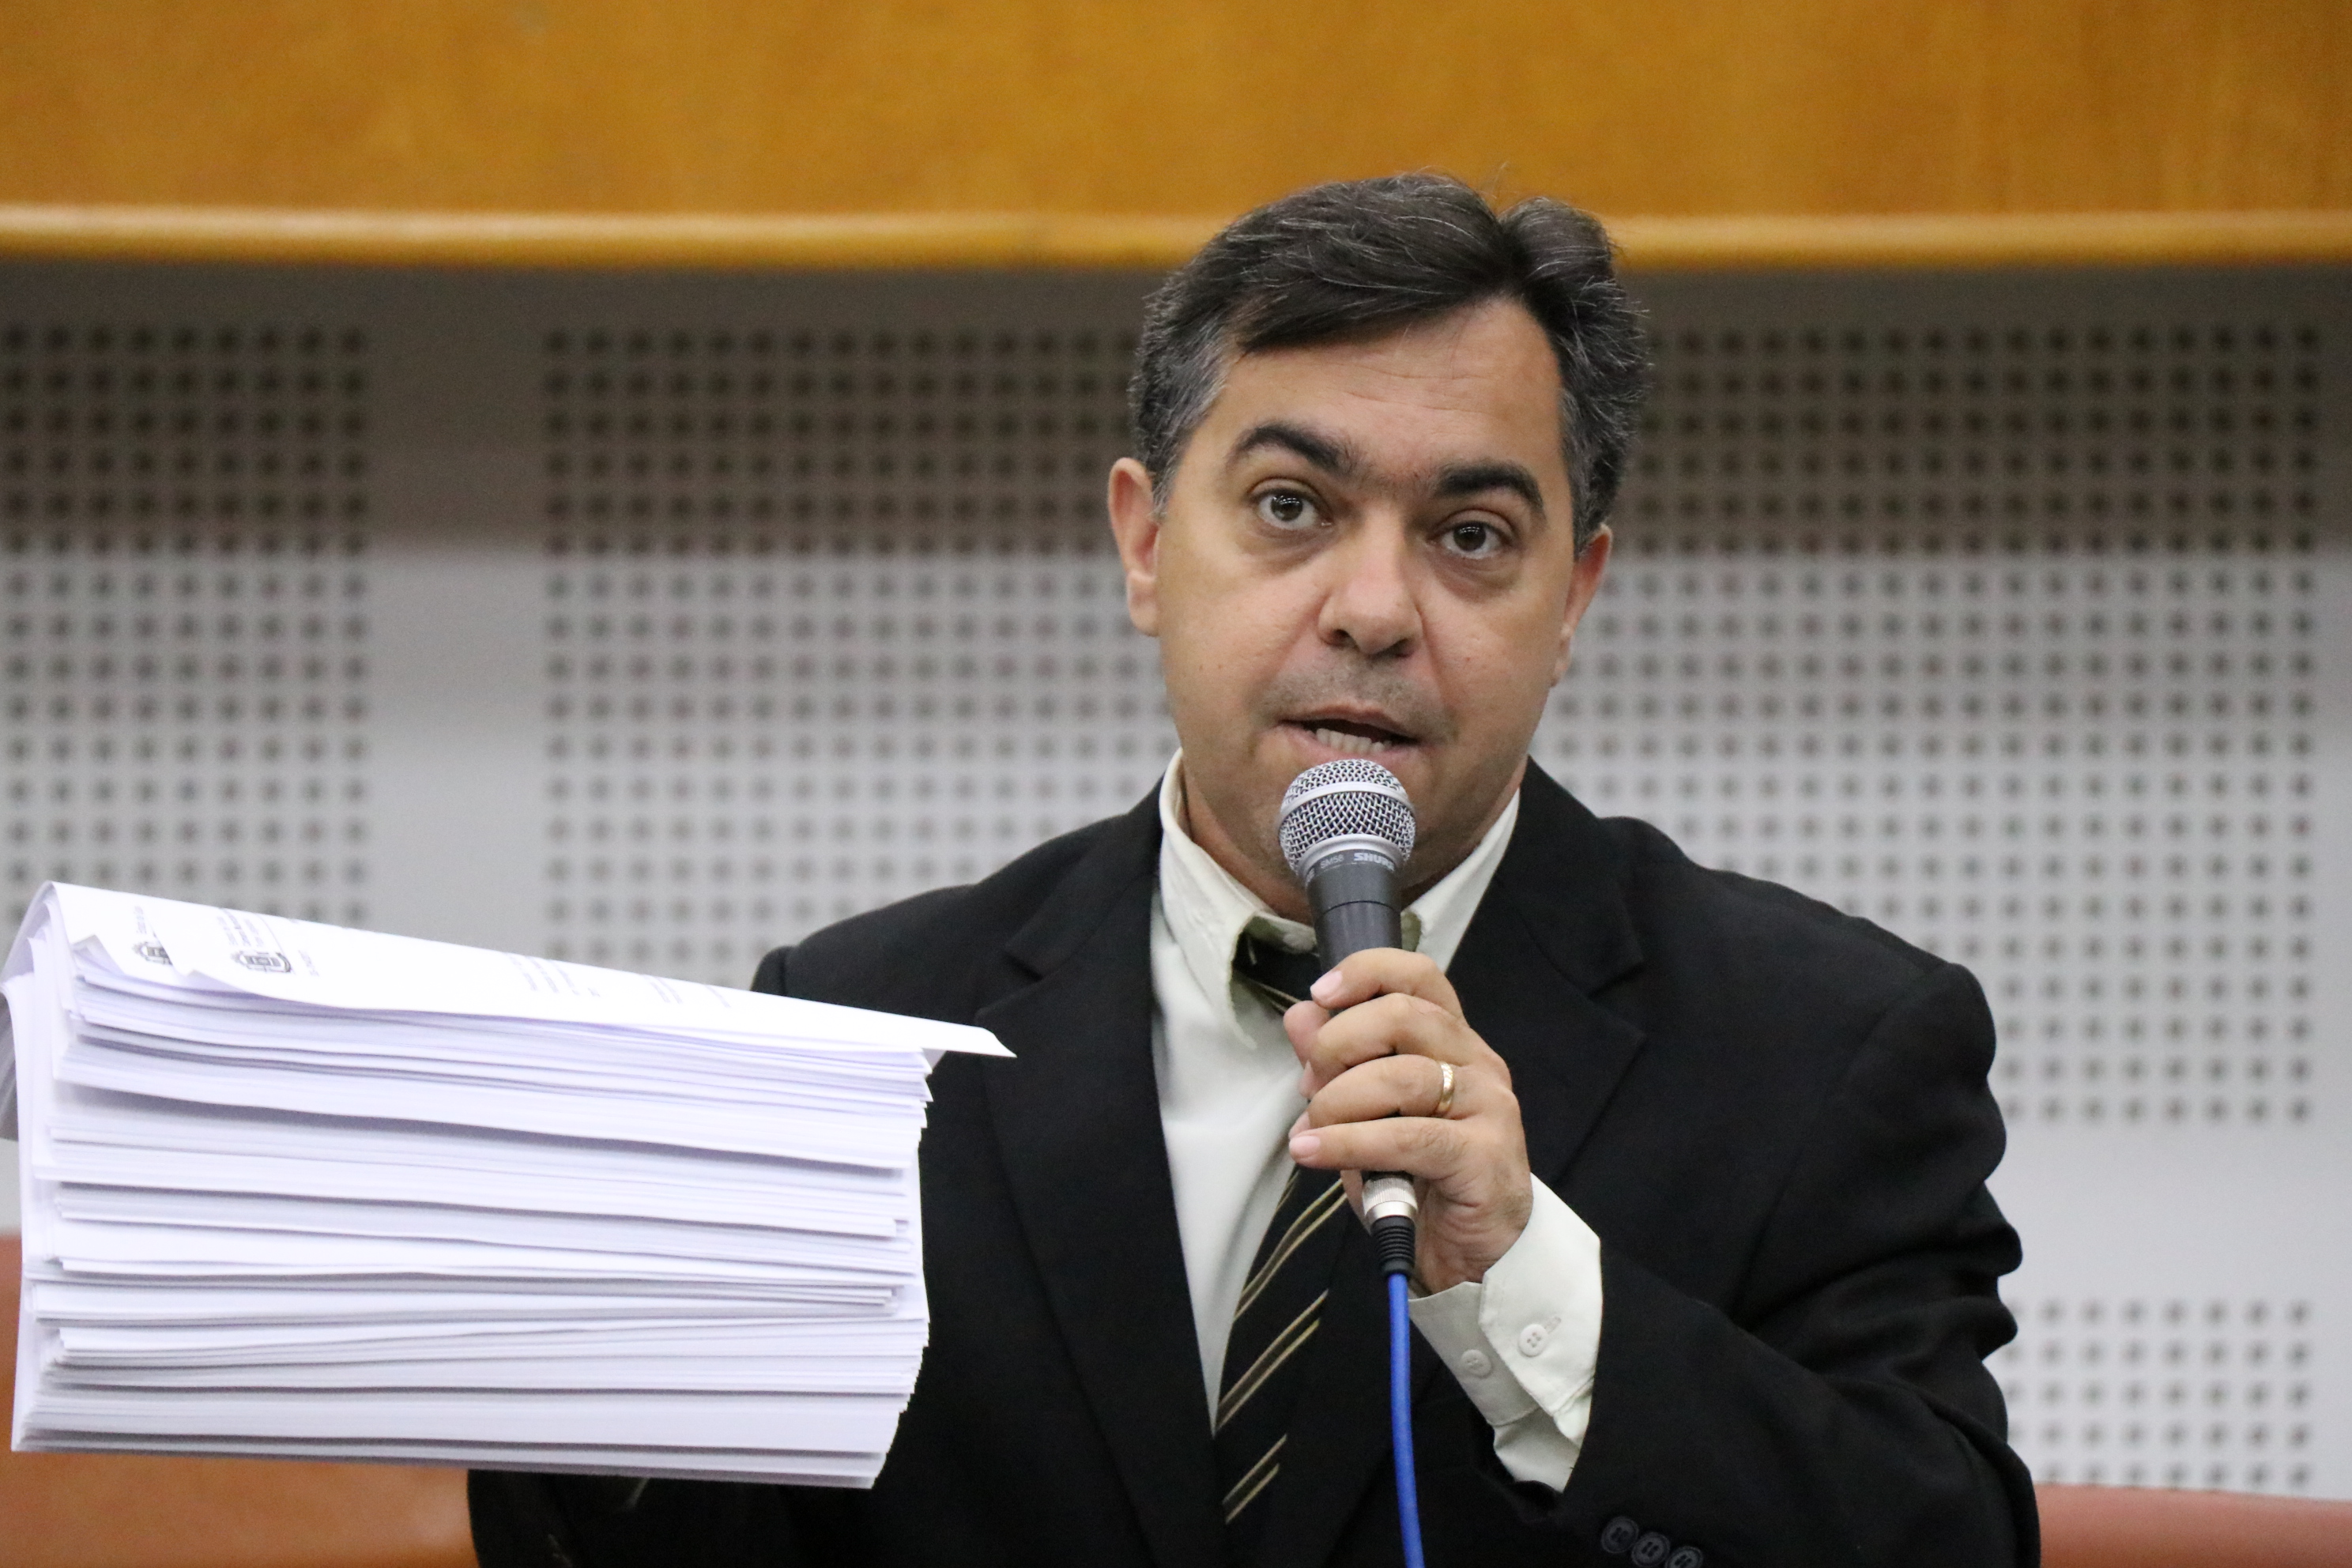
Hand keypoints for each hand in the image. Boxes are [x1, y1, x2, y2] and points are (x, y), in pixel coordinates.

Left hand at [1282, 948, 1531, 1291]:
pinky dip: (1349, 1142)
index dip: (1367, 972)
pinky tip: (1314, 1151)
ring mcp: (1488, 1107)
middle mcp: (1477, 1063)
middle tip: (1311, 1084)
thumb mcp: (1363, 1114)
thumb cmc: (1416, 1178)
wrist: (1467, 1255)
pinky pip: (1408, 1136)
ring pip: (1403, 1076)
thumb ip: (1335, 1063)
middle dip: (1339, 1043)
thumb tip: (1300, 1015)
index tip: (1321, 992)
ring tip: (1311, 1130)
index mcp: (1451, 1042)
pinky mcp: (1483, 1156)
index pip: (1419, 976)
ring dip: (1339, 1100)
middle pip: (1404, 1015)